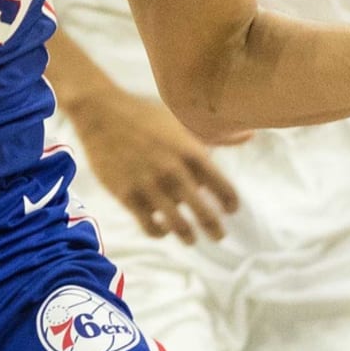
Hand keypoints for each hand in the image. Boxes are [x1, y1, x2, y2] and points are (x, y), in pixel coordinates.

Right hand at [70, 85, 246, 243]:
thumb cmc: (143, 114)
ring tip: (190, 237)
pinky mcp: (127, 196)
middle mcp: (174, 172)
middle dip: (215, 229)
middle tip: (217, 235)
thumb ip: (214, 136)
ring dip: (188, 236)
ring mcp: (150, 186)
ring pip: (179, 227)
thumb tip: (249, 136)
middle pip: (205, 215)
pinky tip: (162, 228)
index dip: (231, 204)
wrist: (100, 112)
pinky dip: (160, 232)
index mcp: (191, 152)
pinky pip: (151, 227)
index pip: (224, 190)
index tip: (230, 209)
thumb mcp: (180, 121)